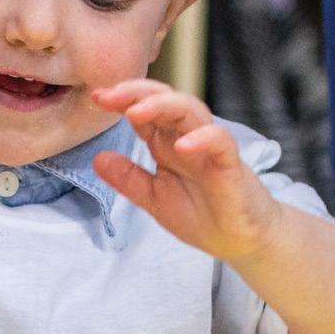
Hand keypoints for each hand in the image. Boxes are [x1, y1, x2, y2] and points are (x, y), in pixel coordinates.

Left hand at [91, 79, 279, 260]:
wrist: (238, 240)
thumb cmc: (200, 215)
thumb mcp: (153, 198)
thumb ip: (128, 178)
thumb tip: (97, 158)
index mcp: (165, 144)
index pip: (143, 111)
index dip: (120, 100)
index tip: (96, 98)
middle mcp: (186, 138)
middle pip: (164, 100)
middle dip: (136, 93)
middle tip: (109, 95)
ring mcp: (209, 148)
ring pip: (191, 110)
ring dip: (163, 106)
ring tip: (135, 112)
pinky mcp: (230, 164)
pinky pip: (220, 141)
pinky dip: (202, 138)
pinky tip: (181, 145)